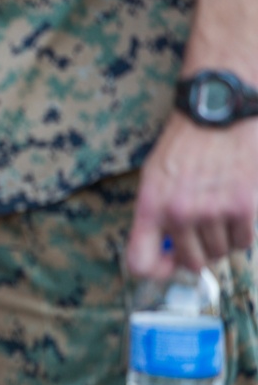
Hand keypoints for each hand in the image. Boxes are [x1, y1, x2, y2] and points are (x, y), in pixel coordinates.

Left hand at [127, 113, 257, 278]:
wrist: (219, 112)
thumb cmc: (185, 144)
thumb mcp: (154, 177)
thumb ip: (155, 216)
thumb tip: (165, 254)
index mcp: (150, 206)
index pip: (140, 262)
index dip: (155, 272)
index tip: (167, 264)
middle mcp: (179, 213)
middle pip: (190, 263)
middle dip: (196, 252)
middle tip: (201, 232)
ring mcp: (213, 211)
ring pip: (220, 253)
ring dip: (221, 240)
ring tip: (218, 211)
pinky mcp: (244, 206)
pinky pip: (244, 241)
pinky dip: (242, 232)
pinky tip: (235, 209)